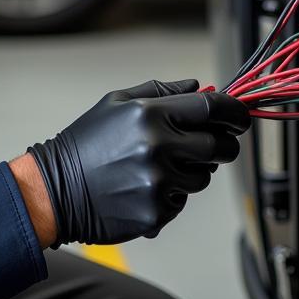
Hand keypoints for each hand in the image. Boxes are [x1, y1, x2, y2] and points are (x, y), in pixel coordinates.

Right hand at [27, 79, 249, 245]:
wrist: (56, 190)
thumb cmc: (87, 142)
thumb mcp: (118, 102)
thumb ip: (162, 91)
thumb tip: (199, 86)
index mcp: (151, 115)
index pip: (212, 107)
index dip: (235, 111)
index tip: (242, 115)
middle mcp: (159, 147)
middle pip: (219, 145)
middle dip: (222, 144)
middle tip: (211, 144)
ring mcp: (159, 183)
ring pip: (203, 175)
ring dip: (193, 170)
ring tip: (159, 166)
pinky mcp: (157, 212)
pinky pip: (183, 199)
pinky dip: (172, 194)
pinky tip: (145, 187)